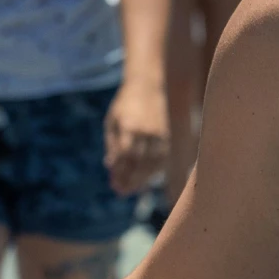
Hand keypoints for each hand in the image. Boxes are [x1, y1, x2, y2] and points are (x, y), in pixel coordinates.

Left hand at [102, 80, 169, 194]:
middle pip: (139, 163)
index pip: (125, 156)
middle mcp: (147, 132)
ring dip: (142, 179)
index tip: (114, 184)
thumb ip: (112, 144)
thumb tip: (110, 166)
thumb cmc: (126, 105)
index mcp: (130, 126)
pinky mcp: (169, 136)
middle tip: (121, 192)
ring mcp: (160, 134)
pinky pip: (162, 159)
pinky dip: (154, 171)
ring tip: (131, 189)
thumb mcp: (112, 121)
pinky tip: (145, 179)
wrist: (149, 86)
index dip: (120, 172)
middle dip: (130, 180)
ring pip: (153, 163)